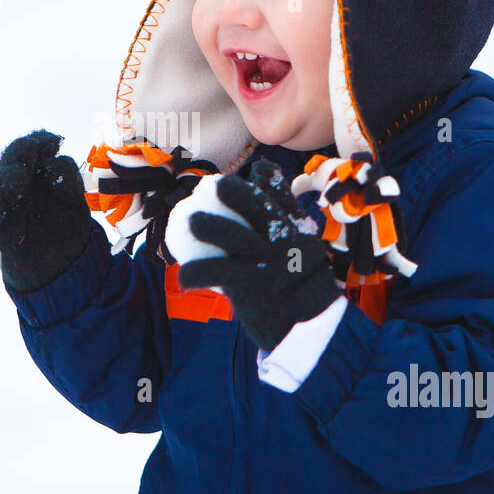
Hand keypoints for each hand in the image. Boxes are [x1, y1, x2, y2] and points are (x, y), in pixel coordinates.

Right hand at [0, 129, 94, 292]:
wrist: (65, 271)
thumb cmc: (67, 230)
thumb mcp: (76, 201)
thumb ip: (68, 179)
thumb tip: (55, 159)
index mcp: (36, 174)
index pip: (31, 148)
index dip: (39, 140)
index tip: (54, 141)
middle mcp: (17, 186)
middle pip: (10, 160)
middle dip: (20, 151)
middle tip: (32, 150)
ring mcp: (5, 207)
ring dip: (8, 176)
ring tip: (22, 177)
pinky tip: (2, 206)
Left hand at [178, 160, 341, 352]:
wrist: (310, 322)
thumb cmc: (300, 275)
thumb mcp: (303, 239)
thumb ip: (284, 209)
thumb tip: (261, 170)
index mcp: (295, 227)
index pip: (278, 194)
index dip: (262, 176)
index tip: (235, 175)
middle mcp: (283, 240)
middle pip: (256, 206)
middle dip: (230, 192)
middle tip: (204, 187)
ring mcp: (267, 262)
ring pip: (234, 236)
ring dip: (208, 226)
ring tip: (187, 221)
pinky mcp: (251, 285)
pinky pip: (218, 274)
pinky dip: (196, 273)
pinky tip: (183, 274)